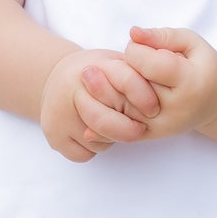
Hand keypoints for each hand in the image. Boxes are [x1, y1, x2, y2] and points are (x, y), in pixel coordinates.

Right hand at [40, 48, 160, 162]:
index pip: (124, 80)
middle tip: (140, 130)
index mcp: (92, 66)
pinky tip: (93, 133)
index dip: (142, 97)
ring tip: (110, 124)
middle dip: (128, 130)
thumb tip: (163, 98)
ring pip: (97, 141)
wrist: (57, 78)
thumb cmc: (99, 72)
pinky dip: (93, 149)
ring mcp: (58, 113)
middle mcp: (70, 88)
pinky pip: (84, 154)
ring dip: (111, 139)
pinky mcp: (53, 135)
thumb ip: (136, 75)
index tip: (154, 110)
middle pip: (104, 120)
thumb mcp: (116, 63)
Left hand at [122, 25, 216, 140]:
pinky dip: (114, 104)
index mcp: (190, 84)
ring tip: (129, 75)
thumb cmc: (202, 66)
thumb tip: (133, 33)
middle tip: (135, 61)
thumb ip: (163, 35)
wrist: (215, 101)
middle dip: (126, 66)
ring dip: (116, 84)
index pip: (147, 64)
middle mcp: (175, 109)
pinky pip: (119, 121)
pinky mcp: (149, 135)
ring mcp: (161, 126)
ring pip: (121, 102)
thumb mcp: (191, 43)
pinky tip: (120, 94)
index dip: (136, 49)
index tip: (140, 46)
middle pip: (131, 82)